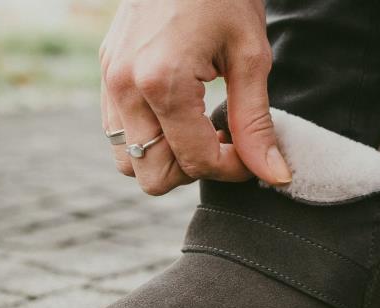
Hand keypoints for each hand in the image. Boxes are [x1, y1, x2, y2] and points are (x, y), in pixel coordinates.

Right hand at [99, 0, 290, 195]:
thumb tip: (273, 175)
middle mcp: (125, 88)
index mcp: (161, 82)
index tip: (251, 154)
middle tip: (224, 144)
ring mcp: (109, 82)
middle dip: (194, 170)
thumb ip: (256, 124)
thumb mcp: (251, 58)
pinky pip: (119, 136)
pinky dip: (150, 140)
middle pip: (152, 177)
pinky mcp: (106, 76)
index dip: (233, 170)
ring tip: (201, 131)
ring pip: (130, 163)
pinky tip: (180, 117)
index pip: (196, 162)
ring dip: (168, 160)